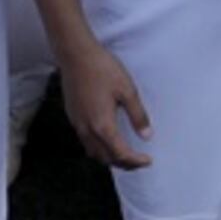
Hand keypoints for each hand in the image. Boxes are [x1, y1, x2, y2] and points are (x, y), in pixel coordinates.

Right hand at [57, 37, 153, 168]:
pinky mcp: (72, 117)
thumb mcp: (127, 90)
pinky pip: (85, 142)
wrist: (75, 55)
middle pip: (106, 158)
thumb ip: (138, 115)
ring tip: (125, 154)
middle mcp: (87, 130)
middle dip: (124, 164)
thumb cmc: (103, 69)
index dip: (136, 161)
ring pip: (93, 153)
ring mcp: (77, 124)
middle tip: (139, 161)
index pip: (121, 154)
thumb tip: (147, 135)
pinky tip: (107, 139)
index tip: (148, 160)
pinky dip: (98, 148)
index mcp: (103, 125)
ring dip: (110, 158)